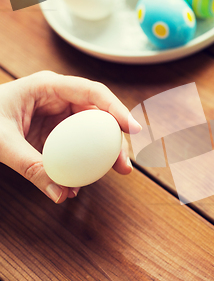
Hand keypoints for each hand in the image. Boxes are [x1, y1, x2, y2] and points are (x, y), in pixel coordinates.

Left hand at [0, 71, 140, 203]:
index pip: (92, 92)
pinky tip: (84, 180)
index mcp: (48, 86)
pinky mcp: (55, 133)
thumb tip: (60, 194)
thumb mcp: (2, 142)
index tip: (133, 129)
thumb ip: (30, 167)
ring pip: (93, 131)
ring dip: (106, 151)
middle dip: (116, 137)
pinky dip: (84, 161)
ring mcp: (59, 116)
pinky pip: (77, 146)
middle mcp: (60, 98)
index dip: (116, 109)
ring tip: (118, 171)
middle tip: (124, 162)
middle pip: (99, 114)